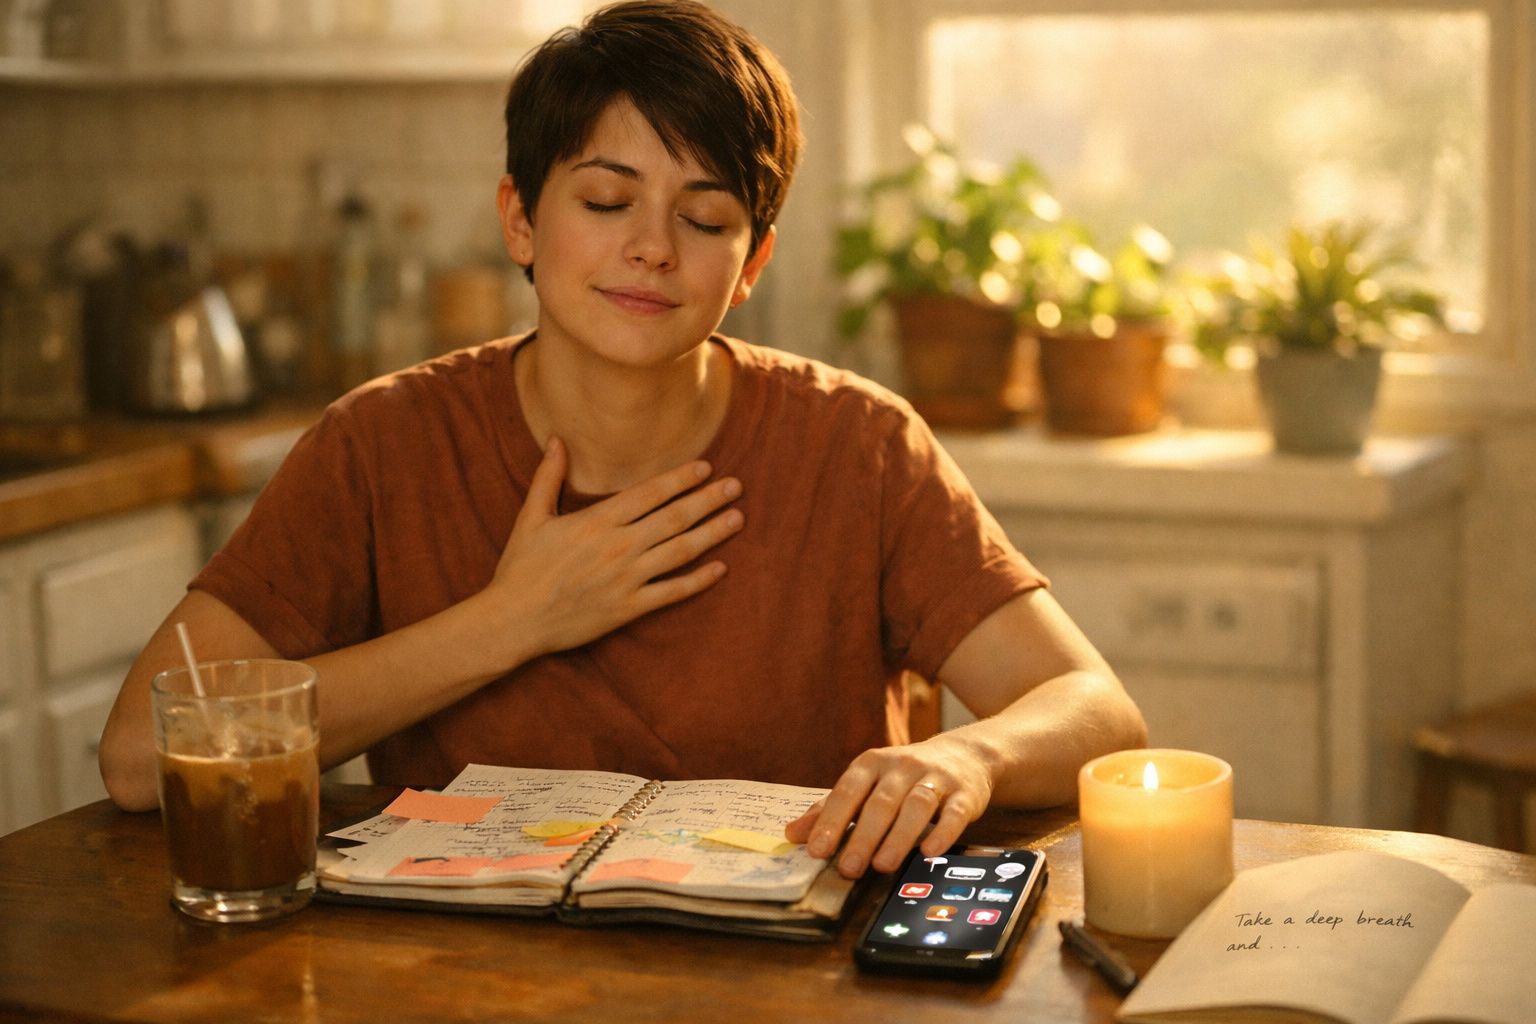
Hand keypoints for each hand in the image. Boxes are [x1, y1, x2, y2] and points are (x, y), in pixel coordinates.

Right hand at [487, 436, 744, 657]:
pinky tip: (721, 569)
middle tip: (736, 486)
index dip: (681, 479)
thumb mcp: (530, 517)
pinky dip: (699, 581)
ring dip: (713, 534)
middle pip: (675, 518)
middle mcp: (619, 547)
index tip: (706, 468)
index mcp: (598, 521)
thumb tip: (556, 439)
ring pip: (681, 551)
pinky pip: (672, 592)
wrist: (513, 621)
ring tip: (738, 518)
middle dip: (709, 500)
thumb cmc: (520, 569)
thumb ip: (548, 477)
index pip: (650, 493)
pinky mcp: (629, 608)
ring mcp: (627, 579)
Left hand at [783, 735, 995, 878]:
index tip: (817, 850)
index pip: (847, 791)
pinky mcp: (964, 794)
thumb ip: (831, 808)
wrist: (963, 756)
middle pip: (880, 802)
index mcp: (872, 763)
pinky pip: (953, 813)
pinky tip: (929, 852)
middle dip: (863, 837)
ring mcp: (935, 779)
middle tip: (848, 869)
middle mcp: (902, 767)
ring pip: (916, 807)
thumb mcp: (866, 784)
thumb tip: (792, 835)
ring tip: (882, 866)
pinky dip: (942, 832)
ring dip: (898, 837)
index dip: (831, 821)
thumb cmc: (903, 777)